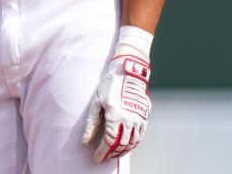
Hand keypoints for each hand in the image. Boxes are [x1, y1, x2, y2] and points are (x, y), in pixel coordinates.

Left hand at [82, 27, 152, 161]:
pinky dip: (133, 144)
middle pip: (121, 145)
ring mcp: (140, 119)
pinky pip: (140, 136)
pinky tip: (127, 145)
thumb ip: (91, 123)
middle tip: (103, 157)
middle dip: (112, 154)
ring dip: (123, 151)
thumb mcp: (97, 102)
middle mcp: (130, 121)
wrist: (129, 72)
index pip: (109, 142)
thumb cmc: (110, 85)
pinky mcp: (145, 117)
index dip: (102, 152)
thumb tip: (86, 140)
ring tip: (114, 153)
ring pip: (132, 143)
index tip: (96, 158)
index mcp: (116, 117)